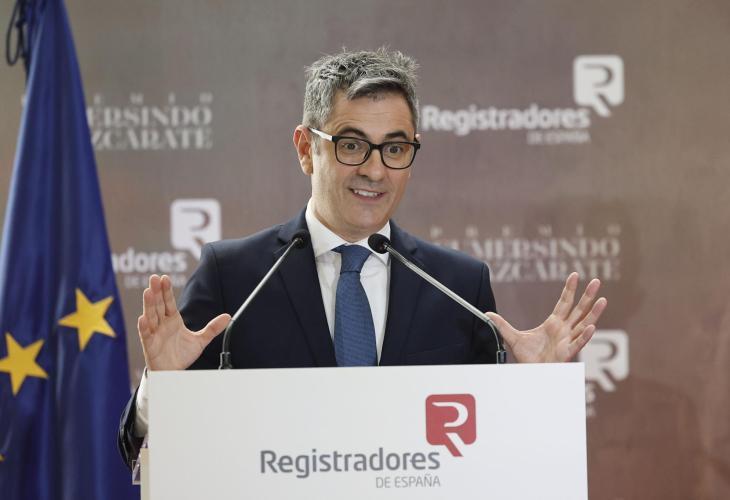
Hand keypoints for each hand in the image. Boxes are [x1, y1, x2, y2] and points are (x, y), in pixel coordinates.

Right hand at [137, 274, 230, 370]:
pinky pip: (146, 335)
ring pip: (151, 316)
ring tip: (148, 292)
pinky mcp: (150, 346)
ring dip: (148, 304)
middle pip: (158, 305)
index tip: (165, 278)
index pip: (169, 302)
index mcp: (172, 320)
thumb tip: (228, 316)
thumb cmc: (182, 355)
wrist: (174, 374)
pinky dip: (144, 327)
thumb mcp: (200, 340)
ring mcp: (155, 334)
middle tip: (154, 278)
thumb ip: (212, 328)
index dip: (167, 290)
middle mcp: (162, 324)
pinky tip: (142, 318)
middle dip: (156, 292)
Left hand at [486, 272, 606, 362]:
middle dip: (587, 295)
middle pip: (578, 309)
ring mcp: (567, 340)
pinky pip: (578, 343)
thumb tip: (488, 314)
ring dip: (594, 313)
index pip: (564, 302)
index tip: (574, 275)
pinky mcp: (567, 353)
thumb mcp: (513, 338)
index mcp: (554, 323)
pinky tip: (592, 327)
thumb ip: (502, 325)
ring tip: (602, 300)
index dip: (569, 289)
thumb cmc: (527, 358)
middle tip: (596, 281)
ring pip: (584, 324)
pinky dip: (585, 336)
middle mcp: (564, 330)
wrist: (531, 374)